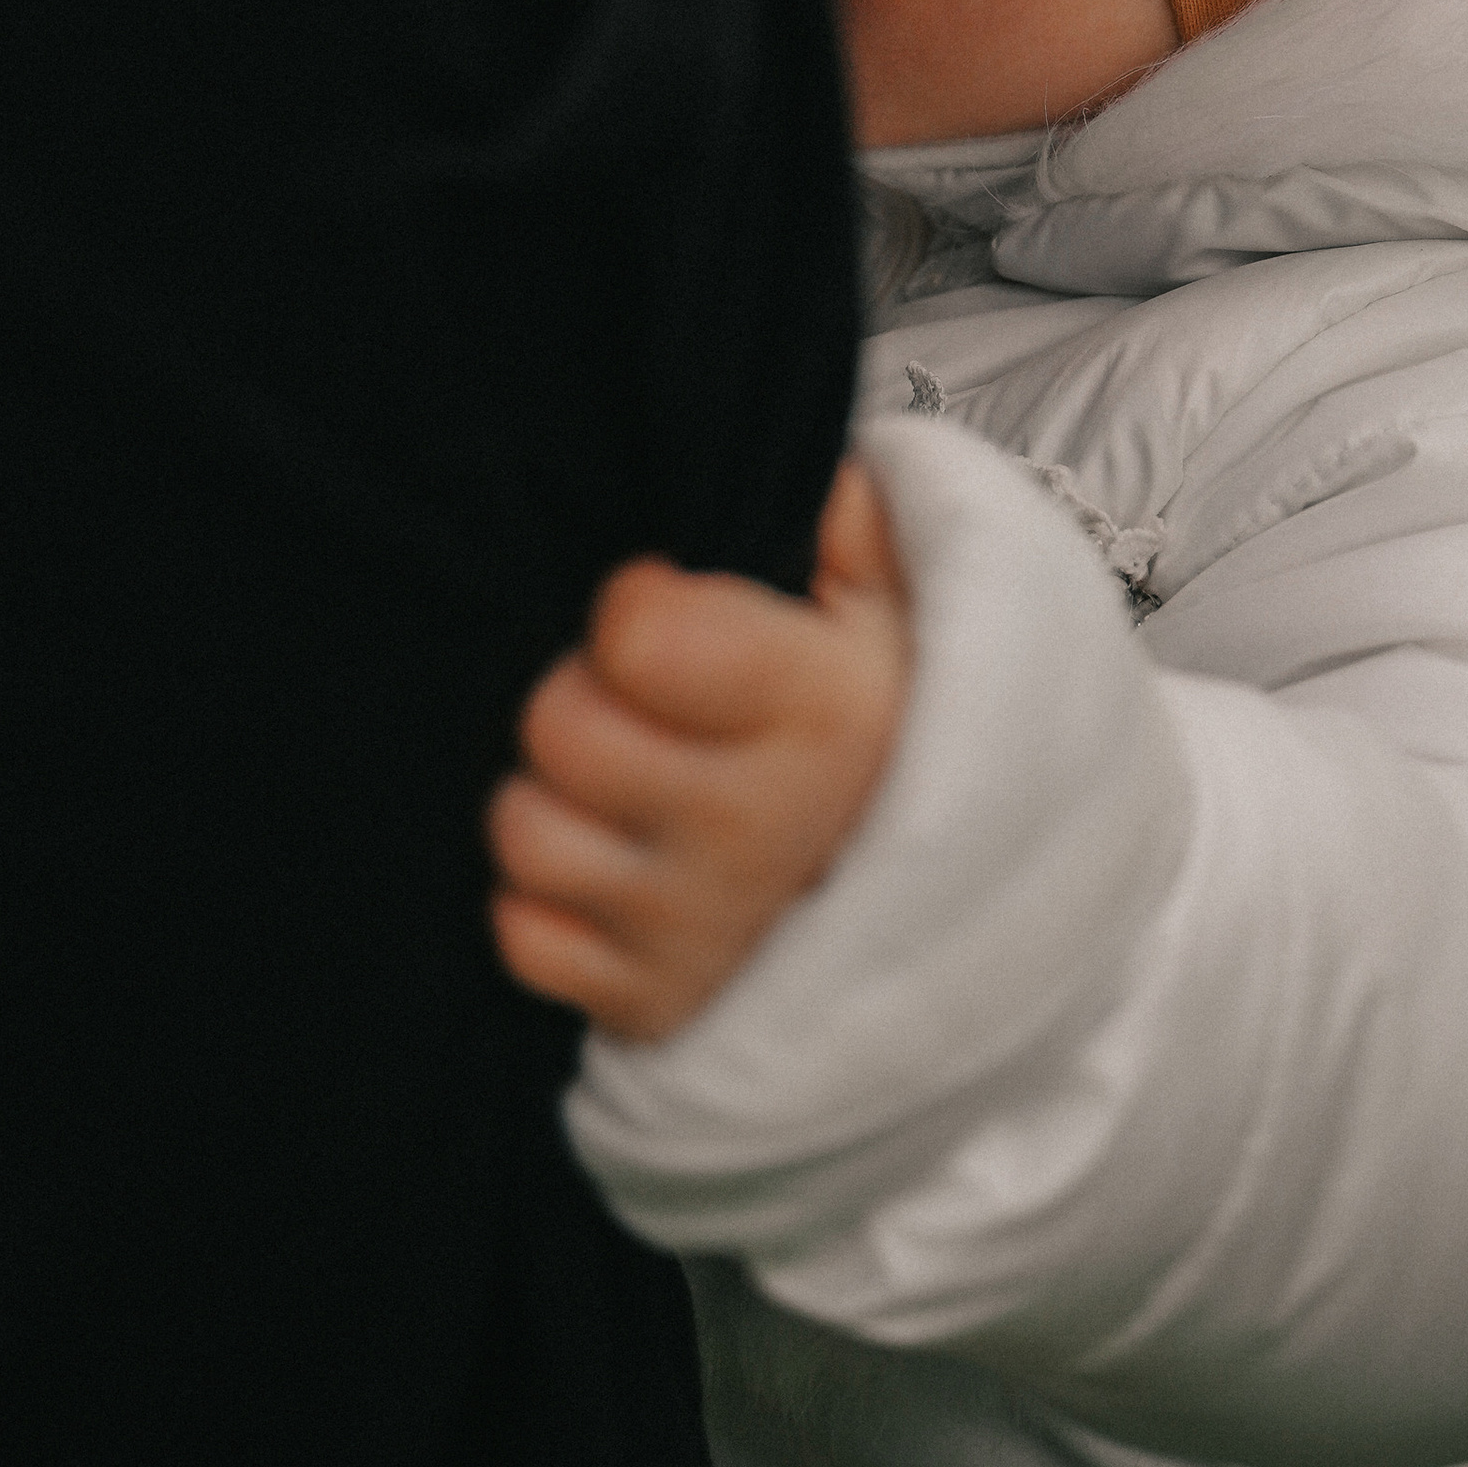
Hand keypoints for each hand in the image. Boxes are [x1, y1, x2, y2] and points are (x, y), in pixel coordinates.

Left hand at [488, 459, 912, 1041]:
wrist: (944, 887)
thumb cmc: (883, 710)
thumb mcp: (889, 594)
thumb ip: (838, 511)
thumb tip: (786, 461)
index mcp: (820, 711)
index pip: (635, 633)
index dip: (637, 602)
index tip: (672, 608)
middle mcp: (757, 829)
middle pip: (559, 728)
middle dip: (580, 692)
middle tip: (636, 697)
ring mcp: (701, 929)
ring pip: (524, 835)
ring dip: (552, 796)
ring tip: (616, 777)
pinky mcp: (654, 1005)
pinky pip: (523, 939)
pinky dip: (546, 901)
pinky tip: (608, 861)